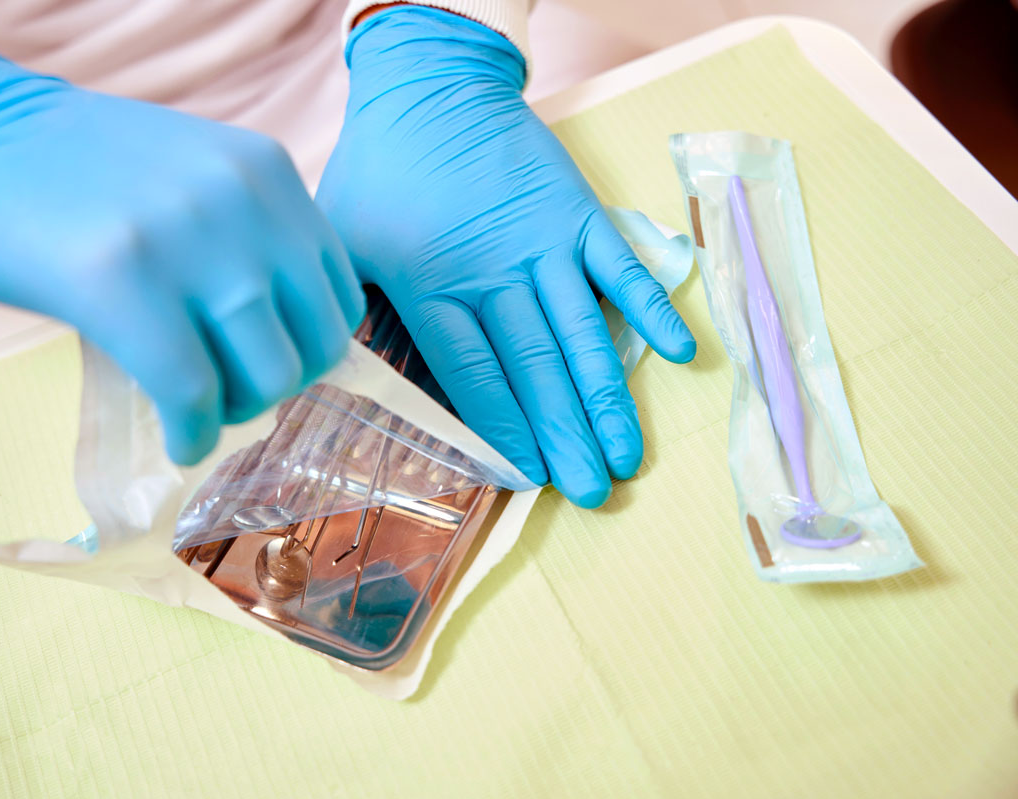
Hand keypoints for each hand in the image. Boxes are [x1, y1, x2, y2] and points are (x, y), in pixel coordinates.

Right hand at [0, 27, 364, 464]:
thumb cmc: (75, 170)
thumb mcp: (194, 177)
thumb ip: (252, 238)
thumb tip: (292, 341)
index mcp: (269, 173)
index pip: (340, 300)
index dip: (306, 353)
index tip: (261, 367)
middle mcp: (244, 201)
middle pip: (315, 348)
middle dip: (274, 390)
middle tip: (225, 394)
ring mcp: (185, 238)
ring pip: (267, 377)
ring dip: (234, 414)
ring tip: (194, 409)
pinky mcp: (118, 280)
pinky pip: (191, 392)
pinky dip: (192, 434)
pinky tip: (175, 439)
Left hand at [317, 7, 694, 507]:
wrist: (432, 83)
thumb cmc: (379, 167)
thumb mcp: (340, 238)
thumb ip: (351, 308)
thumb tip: (353, 379)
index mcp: (432, 285)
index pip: (474, 374)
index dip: (506, 429)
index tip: (532, 477)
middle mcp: (495, 271)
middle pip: (535, 366)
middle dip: (565, 433)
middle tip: (594, 493)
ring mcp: (544, 242)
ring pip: (582, 331)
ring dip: (609, 396)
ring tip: (629, 455)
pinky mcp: (579, 212)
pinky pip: (622, 266)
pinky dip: (651, 306)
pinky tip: (680, 353)